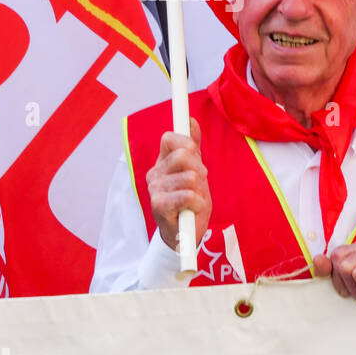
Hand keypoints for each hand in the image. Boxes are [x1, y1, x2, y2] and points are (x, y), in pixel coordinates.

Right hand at [146, 117, 211, 251]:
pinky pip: (188, 196)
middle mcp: (155, 174)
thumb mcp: (196, 171)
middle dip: (200, 169)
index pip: (170, 138)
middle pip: (184, 155)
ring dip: (200, 190)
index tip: (195, 153)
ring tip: (194, 200)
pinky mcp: (159, 206)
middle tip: (198, 184)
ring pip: (190, 177)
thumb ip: (193, 147)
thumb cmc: (190, 201)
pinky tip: (192, 210)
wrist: (185, 233)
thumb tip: (191, 121)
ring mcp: (155, 190)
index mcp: (163, 162)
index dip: (187, 142)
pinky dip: (197, 203)